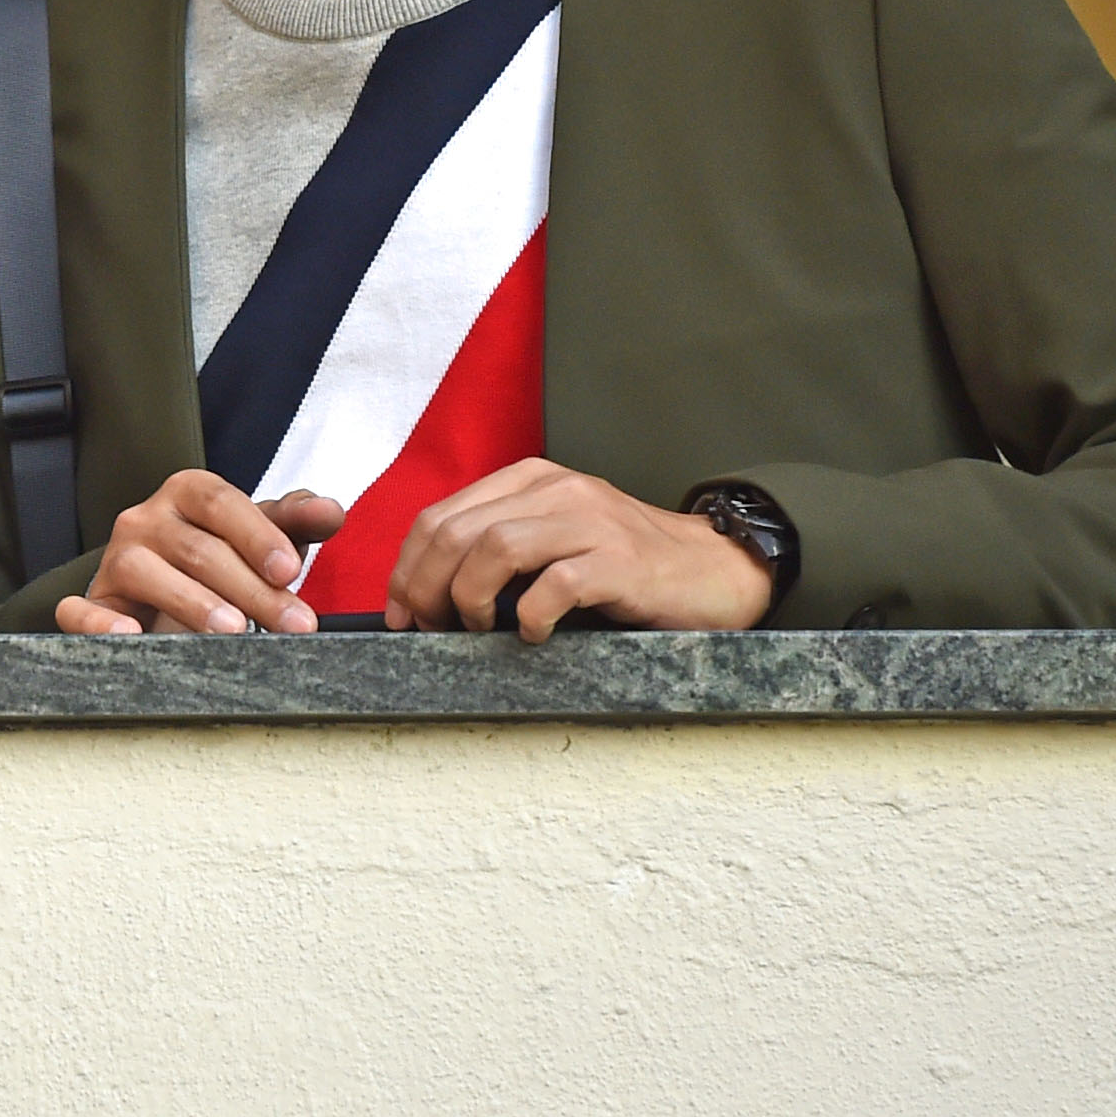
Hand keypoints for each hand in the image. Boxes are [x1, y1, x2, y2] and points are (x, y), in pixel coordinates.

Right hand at [57, 470, 347, 635]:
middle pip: (196, 547)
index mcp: (187, 493)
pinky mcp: (92, 603)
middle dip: (250, 588)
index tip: (291, 570)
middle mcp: (145, 519)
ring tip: (232, 630)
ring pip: (145, 571)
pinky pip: (79, 610)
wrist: (159, 597)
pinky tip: (132, 636)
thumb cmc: (217, 562)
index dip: (257, 534)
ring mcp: (115, 560)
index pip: (221, 502)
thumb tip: (332, 511)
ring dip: (191, 601)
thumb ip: (295, 521)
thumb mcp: (259, 538)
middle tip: (292, 623)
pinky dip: (99, 623)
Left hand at [383, 459, 771, 638]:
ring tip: (480, 630)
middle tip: (430, 630)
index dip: (407, 569)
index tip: (401, 613)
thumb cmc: (625, 566)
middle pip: (456, 532)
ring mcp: (590, 522)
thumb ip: (499, 549)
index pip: (440, 516)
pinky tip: (534, 635)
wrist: (714, 570)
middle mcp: (557, 491)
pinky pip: (555, 585)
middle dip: (425, 589)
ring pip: (495, 549)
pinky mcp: (620, 561)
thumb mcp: (555, 539)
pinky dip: (531, 617)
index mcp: (531, 481)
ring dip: (471, 600)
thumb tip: (427, 595)